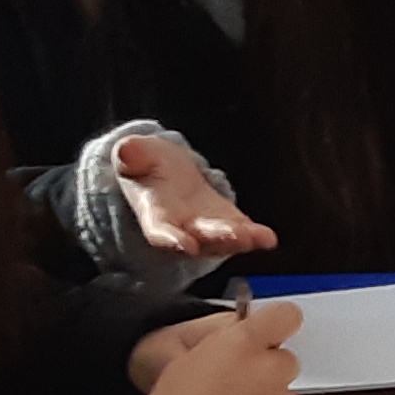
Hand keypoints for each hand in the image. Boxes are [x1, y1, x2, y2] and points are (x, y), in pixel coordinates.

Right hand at [114, 134, 274, 262]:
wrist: (162, 173)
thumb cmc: (145, 167)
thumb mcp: (135, 156)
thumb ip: (132, 155)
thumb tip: (126, 150)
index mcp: (155, 215)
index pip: (160, 232)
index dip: (171, 240)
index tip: (186, 244)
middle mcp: (181, 229)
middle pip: (201, 239)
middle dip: (220, 239)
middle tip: (239, 237)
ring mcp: (206, 229)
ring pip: (224, 241)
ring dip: (242, 241)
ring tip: (262, 239)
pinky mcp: (225, 223)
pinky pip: (240, 231)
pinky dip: (254, 236)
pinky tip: (268, 237)